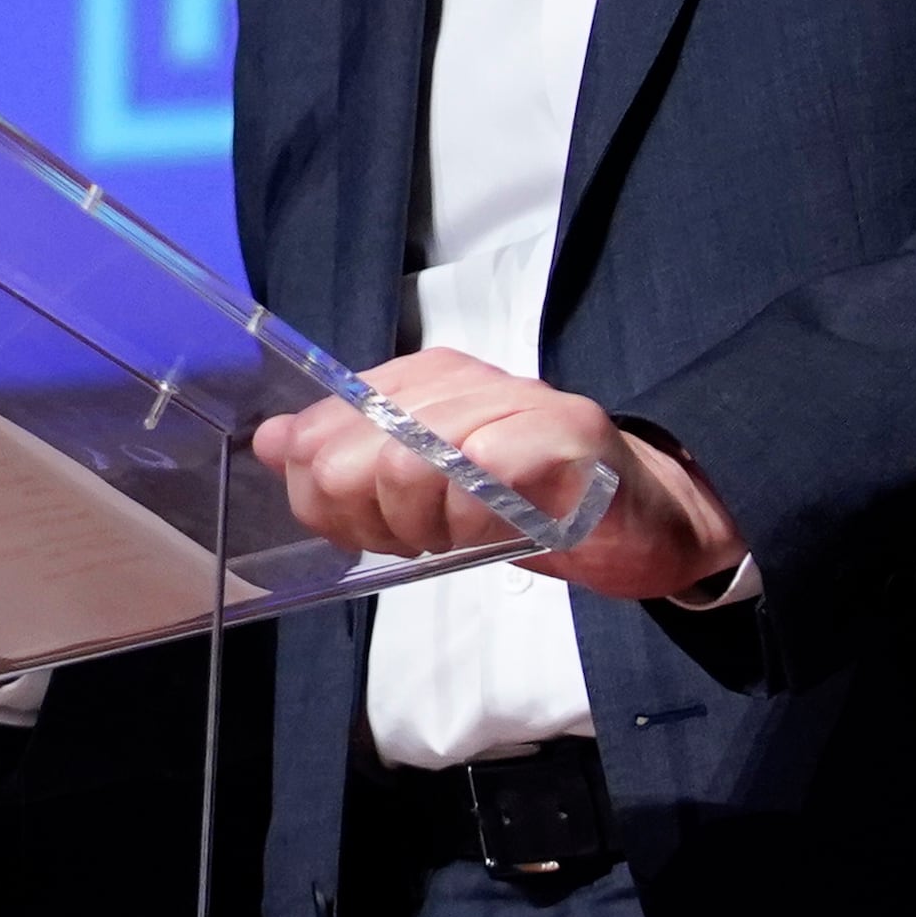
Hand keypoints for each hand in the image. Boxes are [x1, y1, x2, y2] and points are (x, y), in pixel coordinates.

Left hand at [243, 348, 747, 604]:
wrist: (642, 519)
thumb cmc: (527, 504)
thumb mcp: (419, 494)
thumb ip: (347, 465)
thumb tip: (273, 442)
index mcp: (418, 382)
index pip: (322, 430)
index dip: (327, 494)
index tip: (365, 526)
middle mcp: (461, 379)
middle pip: (355, 453)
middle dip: (375, 518)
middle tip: (421, 538)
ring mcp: (516, 399)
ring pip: (411, 465)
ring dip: (429, 526)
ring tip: (466, 533)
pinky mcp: (567, 433)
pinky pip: (485, 476)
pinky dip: (481, 522)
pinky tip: (502, 530)